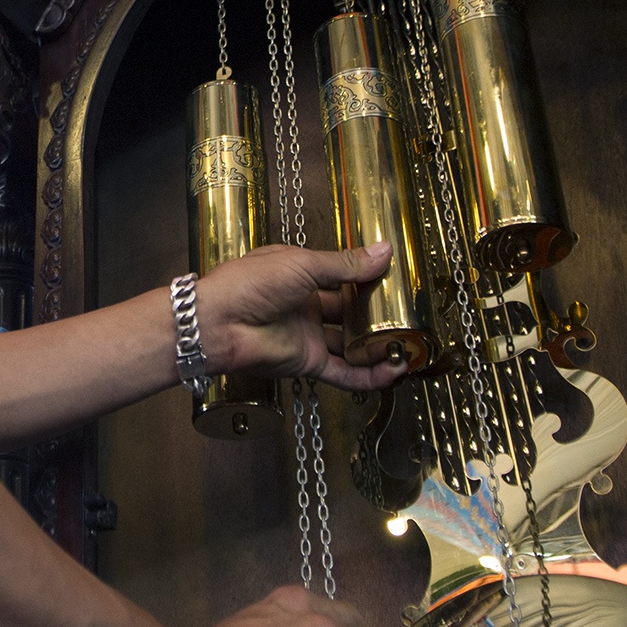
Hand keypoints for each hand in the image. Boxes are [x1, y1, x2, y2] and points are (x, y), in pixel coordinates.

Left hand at [194, 242, 407, 391]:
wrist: (219, 322)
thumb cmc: (249, 284)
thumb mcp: (303, 264)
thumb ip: (345, 264)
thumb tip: (383, 251)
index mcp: (300, 276)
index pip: (342, 277)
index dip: (366, 279)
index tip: (395, 278)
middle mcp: (305, 307)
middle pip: (349, 313)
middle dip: (375, 314)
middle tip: (407, 313)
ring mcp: (307, 337)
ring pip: (350, 345)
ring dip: (377, 347)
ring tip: (408, 344)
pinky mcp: (307, 363)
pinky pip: (344, 373)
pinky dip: (368, 375)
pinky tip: (393, 371)